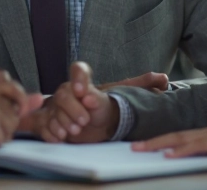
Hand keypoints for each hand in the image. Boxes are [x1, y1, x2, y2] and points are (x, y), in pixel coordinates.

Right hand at [0, 70, 43, 161]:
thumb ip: (1, 94)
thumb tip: (40, 97)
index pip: (6, 79)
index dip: (10, 92)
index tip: (7, 103)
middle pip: (16, 96)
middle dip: (14, 110)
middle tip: (1, 121)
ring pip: (13, 119)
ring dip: (4, 130)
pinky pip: (6, 135)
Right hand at [18, 70, 168, 136]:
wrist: (82, 125)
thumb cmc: (100, 109)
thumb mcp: (120, 96)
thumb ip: (138, 85)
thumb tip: (163, 78)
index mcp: (82, 82)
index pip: (79, 69)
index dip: (80, 77)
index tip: (83, 91)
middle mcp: (66, 91)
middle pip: (63, 93)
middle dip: (73, 109)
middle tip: (84, 121)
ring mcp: (54, 106)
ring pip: (52, 110)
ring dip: (63, 121)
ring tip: (74, 131)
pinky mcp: (45, 121)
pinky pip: (42, 123)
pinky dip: (50, 130)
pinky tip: (59, 137)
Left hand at [131, 108, 206, 157]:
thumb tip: (202, 158)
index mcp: (204, 135)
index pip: (177, 137)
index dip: (160, 141)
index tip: (144, 146)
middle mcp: (203, 133)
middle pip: (171, 137)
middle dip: (151, 142)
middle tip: (133, 148)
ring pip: (178, 140)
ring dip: (158, 144)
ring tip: (141, 149)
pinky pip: (195, 147)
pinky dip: (180, 151)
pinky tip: (168, 155)